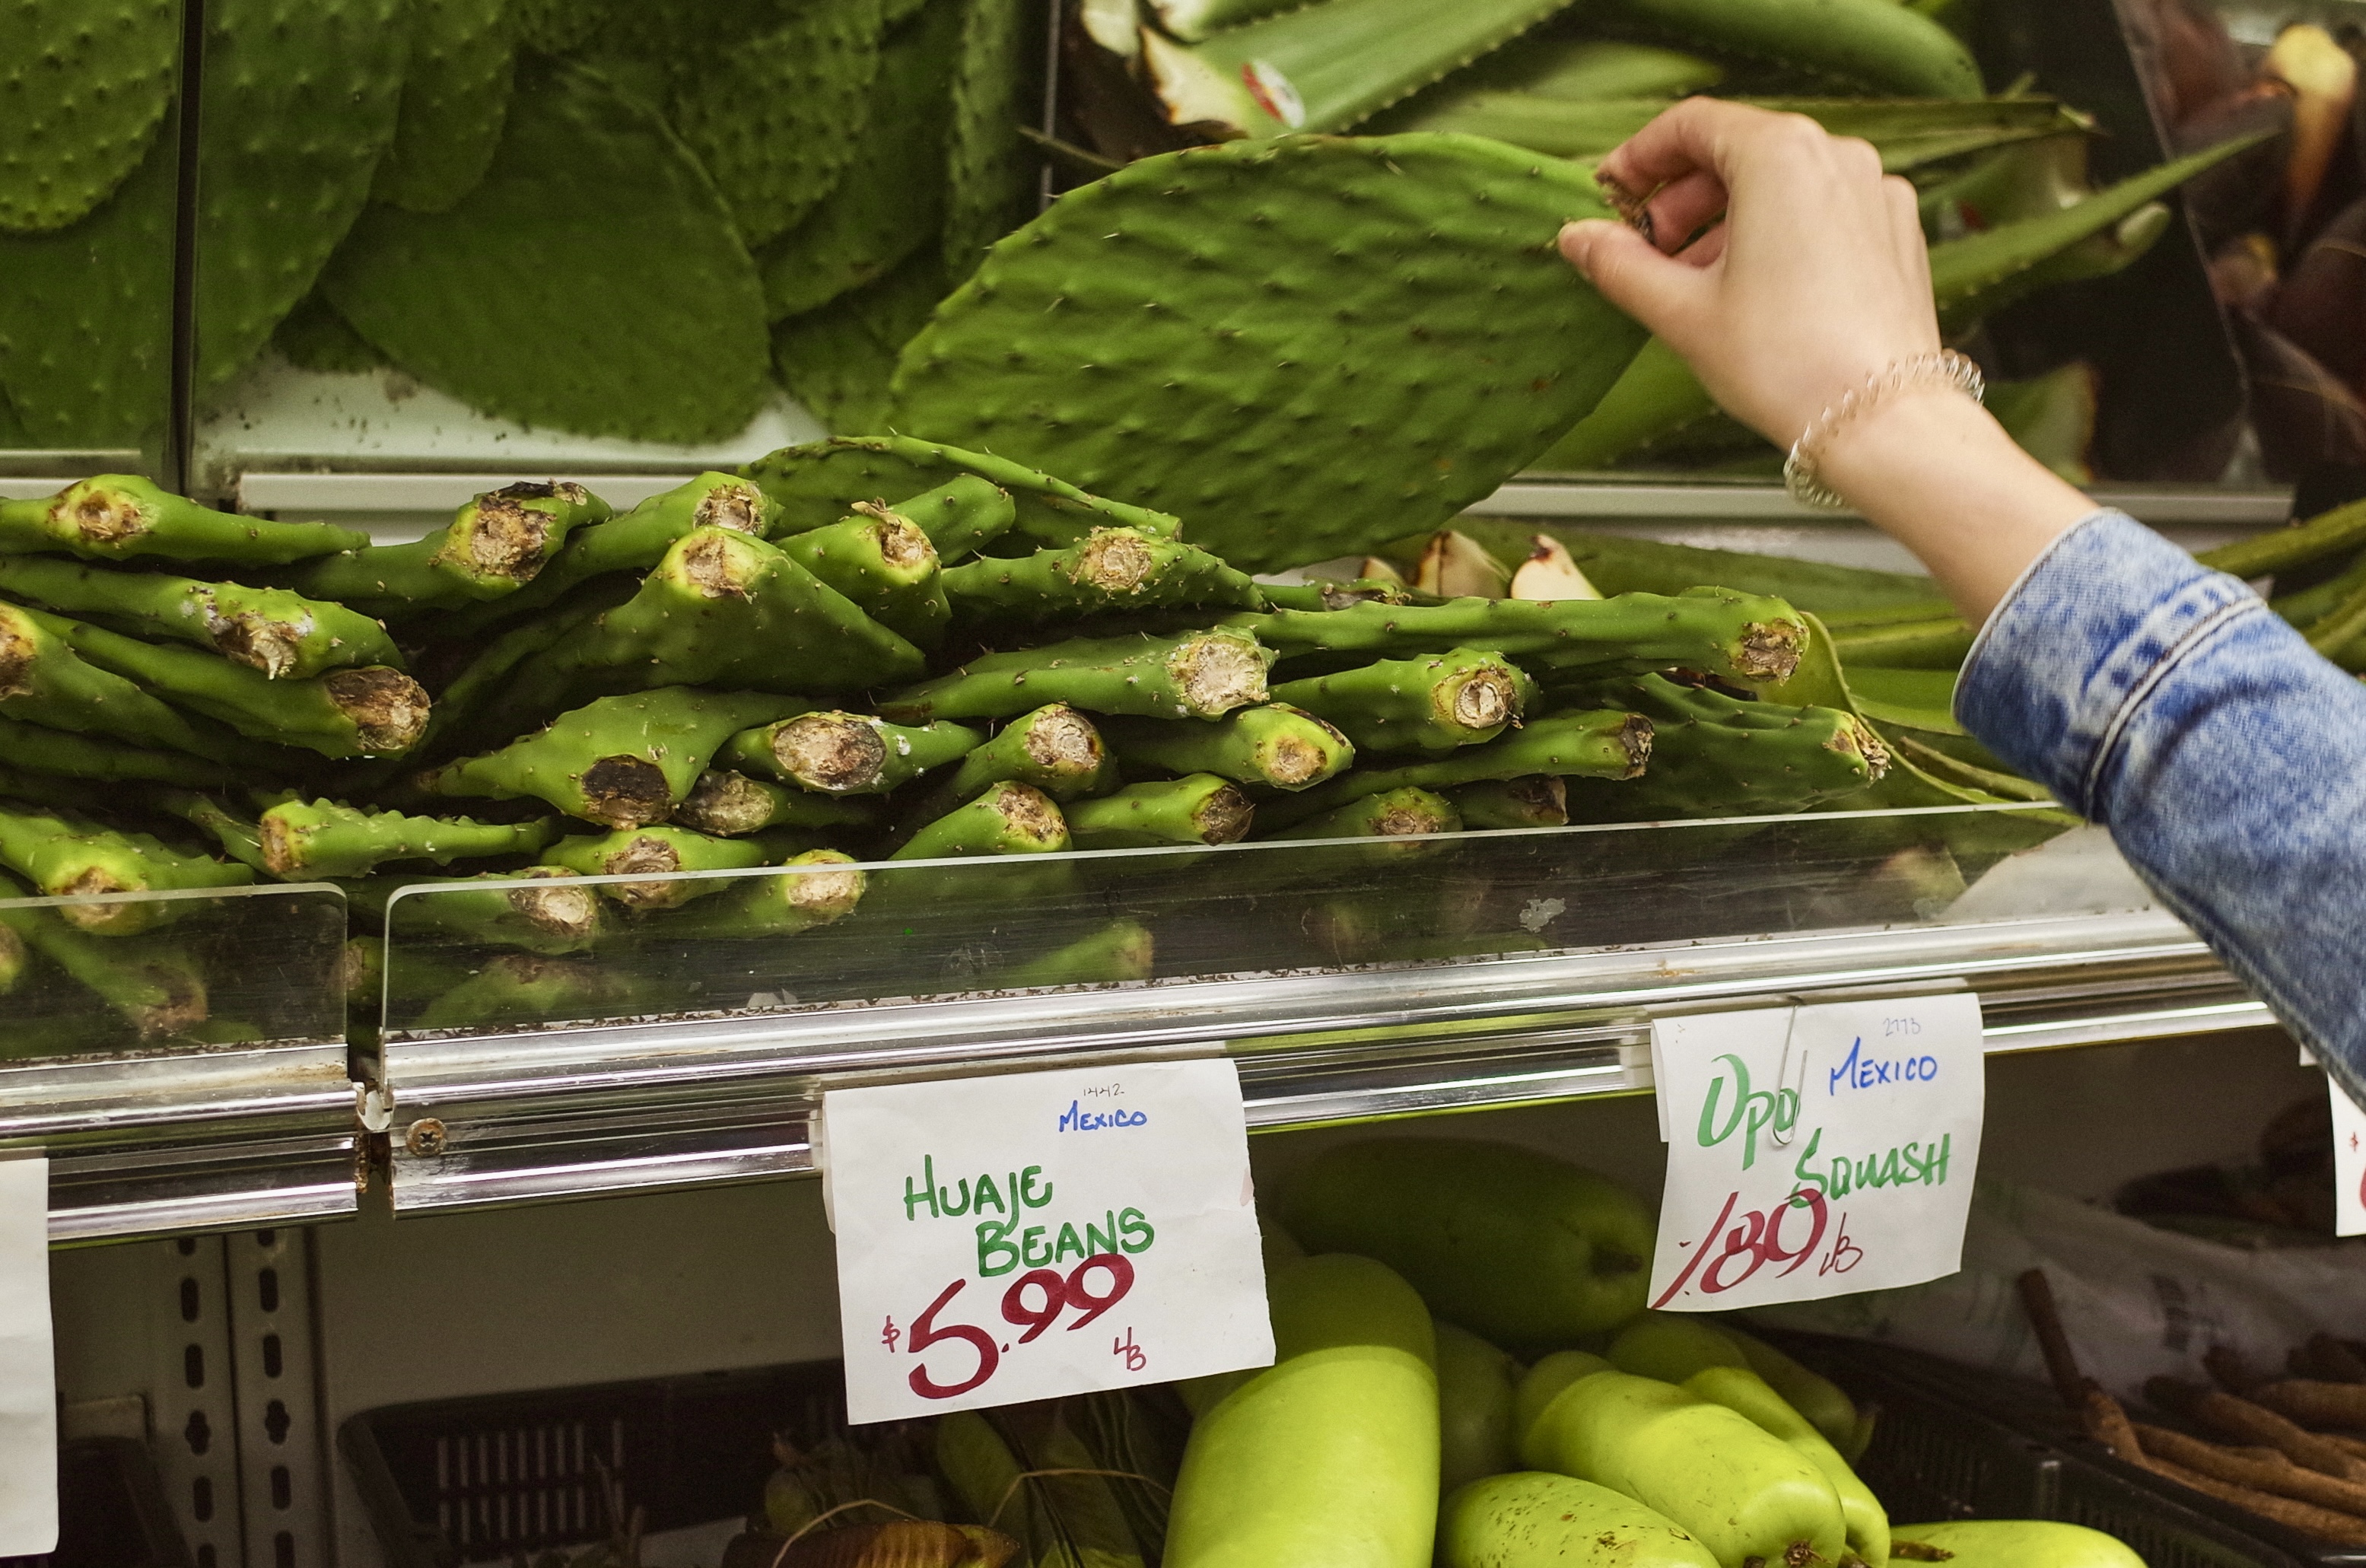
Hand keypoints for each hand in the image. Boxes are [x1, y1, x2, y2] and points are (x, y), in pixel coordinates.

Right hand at [1558, 99, 1941, 449]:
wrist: (1880, 421)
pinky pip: (1820, 210)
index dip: (1640, 157)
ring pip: (1780, 183)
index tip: (1612, 193)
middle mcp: (1836, 156)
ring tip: (1691, 279)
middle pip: (1738, 150)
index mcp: (1780, 155)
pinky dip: (1775, 233)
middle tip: (1643, 247)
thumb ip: (1620, 264)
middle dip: (1681, 196)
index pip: (1691, 125)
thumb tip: (1580, 238)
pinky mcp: (1894, 231)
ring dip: (1724, 220)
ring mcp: (1874, 192)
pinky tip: (1749, 288)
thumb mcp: (1681, 311)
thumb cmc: (1787, 362)